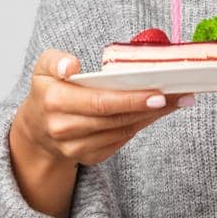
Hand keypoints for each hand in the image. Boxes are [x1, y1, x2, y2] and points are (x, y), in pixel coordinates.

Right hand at [11, 48, 194, 167]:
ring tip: (175, 100)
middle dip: (150, 106)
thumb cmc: (48, 91)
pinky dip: (140, 125)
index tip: (157, 93)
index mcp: (55, 102)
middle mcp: (64, 129)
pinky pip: (121, 140)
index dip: (130, 100)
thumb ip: (56, 60)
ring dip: (152, 116)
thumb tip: (72, 66)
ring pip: (123, 131)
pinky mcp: (89, 157)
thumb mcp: (43, 68)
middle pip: (116, 118)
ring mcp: (77, 148)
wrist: (37, 129)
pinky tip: (157, 112)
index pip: (100, 103)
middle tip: (178, 95)